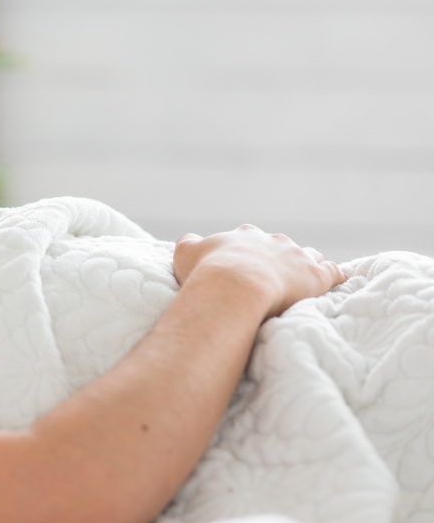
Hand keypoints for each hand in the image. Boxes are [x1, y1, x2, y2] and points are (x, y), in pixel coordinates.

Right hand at [172, 225, 345, 318]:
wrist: (235, 286)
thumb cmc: (208, 272)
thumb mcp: (186, 253)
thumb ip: (188, 243)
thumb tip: (190, 240)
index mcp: (245, 235)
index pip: (250, 238)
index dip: (246, 252)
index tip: (242, 265)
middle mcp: (274, 240)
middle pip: (280, 245)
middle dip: (277, 258)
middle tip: (269, 277)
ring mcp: (297, 256)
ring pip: (309, 255)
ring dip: (306, 264)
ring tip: (302, 278)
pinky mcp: (316, 276)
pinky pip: (332, 272)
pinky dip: (334, 276)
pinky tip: (335, 281)